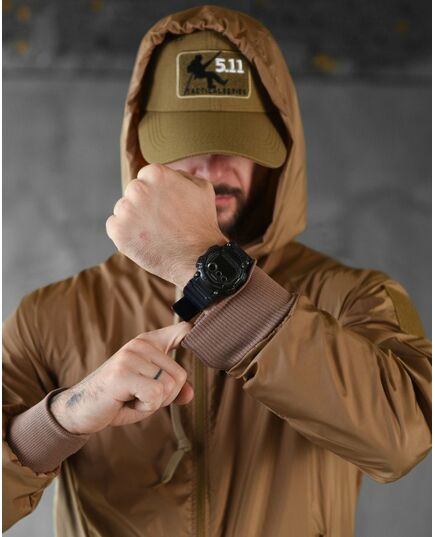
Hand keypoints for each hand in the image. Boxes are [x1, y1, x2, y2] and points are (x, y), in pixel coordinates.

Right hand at [50, 322, 192, 434]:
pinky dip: (145, 408)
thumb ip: (171, 390)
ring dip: (152, 403)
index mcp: (148, 343)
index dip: (192, 333)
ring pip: (167, 387)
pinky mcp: (123, 373)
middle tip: (139, 396)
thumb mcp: (149, 393)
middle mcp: (140, 344)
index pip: (182, 331)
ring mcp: (130, 357)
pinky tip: (126, 402)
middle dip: (165, 397)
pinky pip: (155, 395)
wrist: (81, 410)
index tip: (196, 329)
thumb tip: (190, 393)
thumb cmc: (118, 399)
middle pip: (180, 376)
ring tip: (131, 398)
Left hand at [106, 163, 227, 288]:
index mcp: (155, 173)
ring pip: (123, 209)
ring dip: (134, 219)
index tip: (166, 206)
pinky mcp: (117, 231)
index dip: (157, 193)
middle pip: (133, 192)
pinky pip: (114, 226)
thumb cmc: (202, 223)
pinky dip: (125, 234)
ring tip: (154, 233)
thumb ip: (181, 175)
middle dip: (144, 204)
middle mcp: (137, 188)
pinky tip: (144, 241)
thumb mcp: (201, 188)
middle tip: (161, 222)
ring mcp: (126, 210)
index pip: (146, 177)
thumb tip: (170, 173)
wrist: (198, 257)